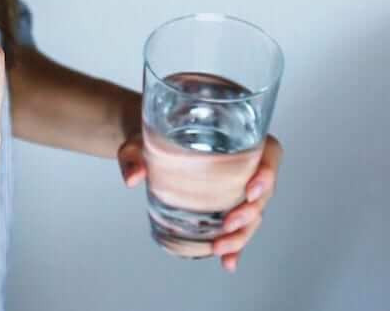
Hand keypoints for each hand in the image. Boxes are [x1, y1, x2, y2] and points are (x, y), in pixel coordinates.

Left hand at [118, 133, 282, 271]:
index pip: (268, 153)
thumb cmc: (150, 137)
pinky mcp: (224, 207)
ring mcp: (235, 188)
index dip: (268, 173)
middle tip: (228, 224)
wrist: (146, 149)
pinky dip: (235, 247)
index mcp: (235, 139)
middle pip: (262, 191)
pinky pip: (237, 228)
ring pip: (253, 214)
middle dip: (250, 212)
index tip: (251, 190)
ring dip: (242, 235)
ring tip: (220, 249)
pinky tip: (228, 262)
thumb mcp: (138, 141)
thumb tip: (133, 177)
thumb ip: (133, 155)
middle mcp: (242, 165)